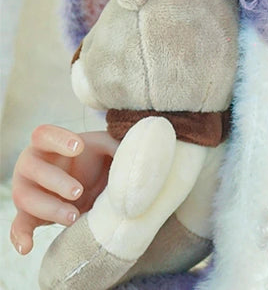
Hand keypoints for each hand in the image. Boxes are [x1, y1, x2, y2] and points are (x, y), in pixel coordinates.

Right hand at [9, 124, 116, 254]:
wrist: (89, 184)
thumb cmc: (94, 159)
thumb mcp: (104, 147)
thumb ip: (115, 144)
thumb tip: (134, 145)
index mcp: (49, 144)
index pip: (44, 134)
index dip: (58, 139)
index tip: (79, 147)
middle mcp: (32, 165)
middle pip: (33, 168)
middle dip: (56, 181)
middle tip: (79, 191)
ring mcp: (27, 190)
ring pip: (25, 198)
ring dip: (49, 208)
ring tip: (74, 217)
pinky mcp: (27, 214)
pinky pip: (17, 226)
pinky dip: (20, 237)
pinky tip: (27, 247)